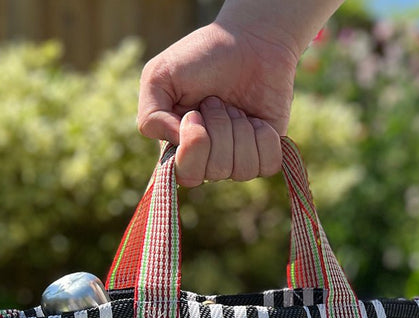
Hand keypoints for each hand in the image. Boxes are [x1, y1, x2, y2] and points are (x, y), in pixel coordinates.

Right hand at [137, 21, 297, 185]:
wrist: (251, 41)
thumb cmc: (203, 56)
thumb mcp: (160, 75)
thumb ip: (150, 115)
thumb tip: (177, 143)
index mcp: (180, 148)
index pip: (186, 175)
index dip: (194, 147)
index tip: (195, 114)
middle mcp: (209, 161)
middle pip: (215, 171)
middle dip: (219, 128)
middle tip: (217, 102)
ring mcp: (239, 160)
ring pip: (242, 170)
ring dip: (241, 130)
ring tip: (236, 107)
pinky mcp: (266, 155)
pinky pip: (268, 165)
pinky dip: (265, 137)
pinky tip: (258, 120)